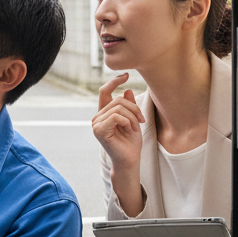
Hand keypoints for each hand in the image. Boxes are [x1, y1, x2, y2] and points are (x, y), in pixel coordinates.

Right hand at [92, 73, 144, 214]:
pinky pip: (116, 117)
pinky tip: (130, 129)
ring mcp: (96, 124)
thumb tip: (126, 90)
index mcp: (104, 113)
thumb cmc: (131, 143)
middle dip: (134, 108)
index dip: (114, 81)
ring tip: (135, 127)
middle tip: (141, 120)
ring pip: (118, 108)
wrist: (130, 160)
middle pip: (118, 100)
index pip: (105, 91)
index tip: (126, 75)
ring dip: (132, 117)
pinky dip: (127, 122)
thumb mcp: (133, 120)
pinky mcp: (99, 130)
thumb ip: (129, 106)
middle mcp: (97, 117)